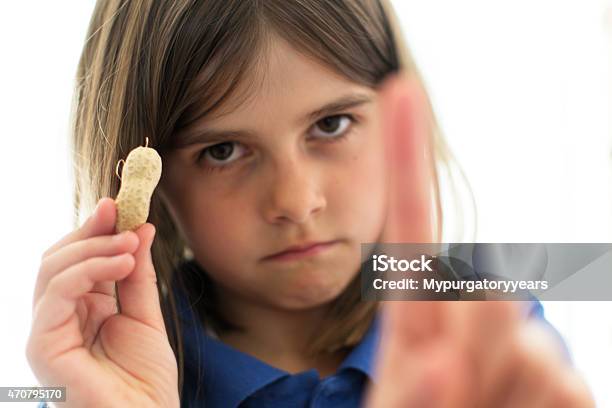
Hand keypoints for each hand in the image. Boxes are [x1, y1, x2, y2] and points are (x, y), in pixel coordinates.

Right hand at [27, 198, 178, 406]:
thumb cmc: (145, 379)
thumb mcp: (145, 314)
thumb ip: (137, 274)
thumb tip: (139, 228)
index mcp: (81, 310)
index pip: (76, 260)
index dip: (95, 229)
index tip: (119, 205)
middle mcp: (60, 317)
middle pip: (59, 259)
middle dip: (91, 231)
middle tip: (122, 216)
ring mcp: (48, 331)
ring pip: (53, 270)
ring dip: (94, 248)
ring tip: (130, 244)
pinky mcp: (43, 346)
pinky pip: (56, 294)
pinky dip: (87, 270)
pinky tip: (121, 263)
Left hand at [363, 74, 594, 406]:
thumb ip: (413, 389)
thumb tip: (447, 352)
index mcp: (416, 320)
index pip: (412, 225)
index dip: (406, 157)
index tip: (397, 90)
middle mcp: (467, 322)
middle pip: (495, 303)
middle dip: (484, 356)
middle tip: (462, 396)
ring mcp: (521, 350)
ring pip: (538, 355)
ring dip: (511, 397)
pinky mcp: (564, 384)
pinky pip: (572, 391)